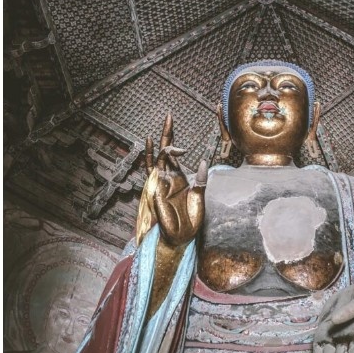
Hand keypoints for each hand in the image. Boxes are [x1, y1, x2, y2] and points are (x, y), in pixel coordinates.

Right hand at [144, 113, 204, 246]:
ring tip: (166, 125)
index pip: (176, 154)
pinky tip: (149, 145)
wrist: (182, 236)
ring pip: (159, 157)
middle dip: (167, 133)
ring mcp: (161, 182)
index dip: (177, 142)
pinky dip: (150, 157)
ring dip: (162, 141)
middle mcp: (169, 177)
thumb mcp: (200, 197)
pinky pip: (151, 170)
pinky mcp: (157, 189)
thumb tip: (204, 161)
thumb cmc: (190, 219)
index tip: (182, 131)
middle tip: (169, 116)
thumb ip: (201, 179)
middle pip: (166, 150)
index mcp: (180, 177)